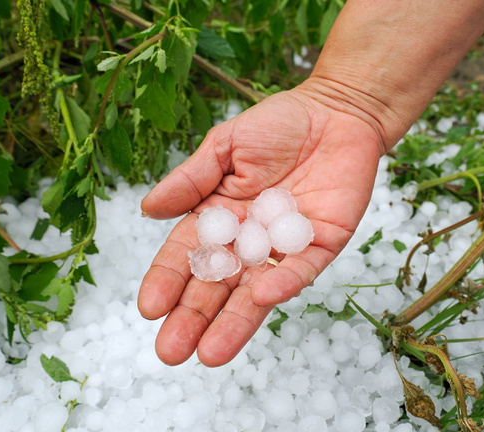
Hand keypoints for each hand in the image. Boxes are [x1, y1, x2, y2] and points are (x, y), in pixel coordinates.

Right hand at [137, 84, 383, 366]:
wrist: (336, 112)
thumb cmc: (277, 124)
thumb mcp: (225, 146)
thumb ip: (191, 179)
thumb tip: (147, 209)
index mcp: (219, 217)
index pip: (187, 254)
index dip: (168, 280)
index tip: (149, 308)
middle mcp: (249, 239)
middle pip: (217, 285)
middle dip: (194, 317)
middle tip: (171, 352)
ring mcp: (284, 246)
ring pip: (256, 291)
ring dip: (235, 322)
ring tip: (211, 354)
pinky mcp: (322, 244)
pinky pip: (302, 269)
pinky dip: (284, 283)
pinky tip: (262, 299)